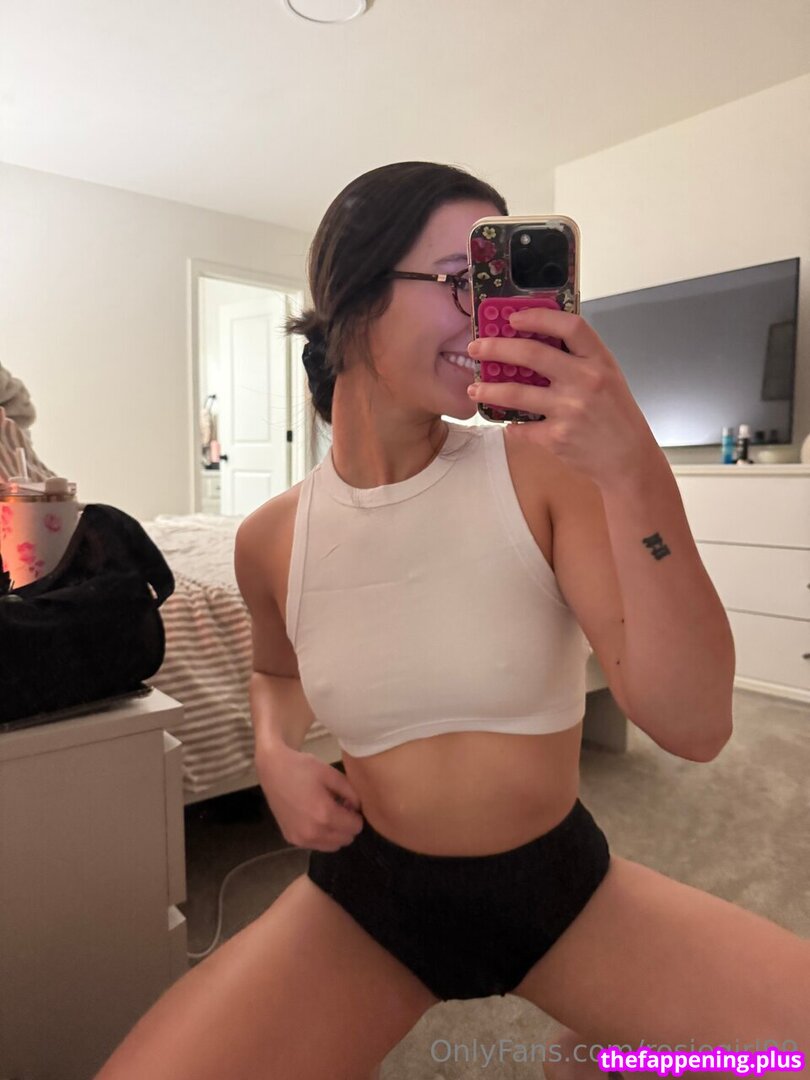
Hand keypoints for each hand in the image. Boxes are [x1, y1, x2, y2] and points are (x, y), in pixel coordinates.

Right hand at [255, 741, 363, 851]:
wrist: (273, 769)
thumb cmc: (303, 768)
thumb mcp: (331, 774)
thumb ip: (351, 793)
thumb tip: (358, 808)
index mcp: (325, 815)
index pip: (355, 827)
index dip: (356, 814)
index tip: (348, 803)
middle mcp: (313, 832)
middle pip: (346, 839)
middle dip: (347, 825)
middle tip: (340, 807)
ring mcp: (300, 839)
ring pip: (332, 846)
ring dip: (336, 833)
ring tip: (328, 813)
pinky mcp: (291, 839)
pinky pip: (316, 845)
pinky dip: (322, 836)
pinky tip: (315, 818)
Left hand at [466, 307, 661, 488]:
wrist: (628, 460)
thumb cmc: (616, 416)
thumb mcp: (607, 377)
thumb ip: (578, 359)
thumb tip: (536, 340)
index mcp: (599, 361)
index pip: (569, 325)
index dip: (537, 317)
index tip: (513, 318)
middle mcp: (584, 381)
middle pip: (531, 354)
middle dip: (496, 348)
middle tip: (476, 348)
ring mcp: (569, 410)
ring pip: (516, 393)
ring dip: (489, 389)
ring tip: (474, 389)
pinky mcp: (556, 437)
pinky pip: (522, 427)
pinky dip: (511, 425)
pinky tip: (508, 422)